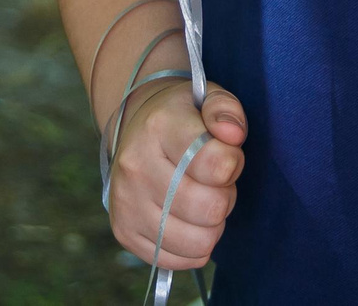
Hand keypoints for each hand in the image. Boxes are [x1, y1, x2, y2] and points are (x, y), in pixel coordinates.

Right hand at [110, 77, 246, 270]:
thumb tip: (232, 134)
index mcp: (159, 127)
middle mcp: (135, 166)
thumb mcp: (208, 97)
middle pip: (210, 208)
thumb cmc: (183, 117)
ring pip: (197, 241)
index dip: (233, 163)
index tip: (225, 154)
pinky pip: (178, 261)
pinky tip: (189, 221)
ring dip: (212, 225)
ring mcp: (125, 202)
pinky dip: (194, 247)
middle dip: (225, 197)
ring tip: (202, 200)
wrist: (135, 128)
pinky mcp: (123, 231)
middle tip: (214, 182)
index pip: (216, 164)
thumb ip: (226, 110)